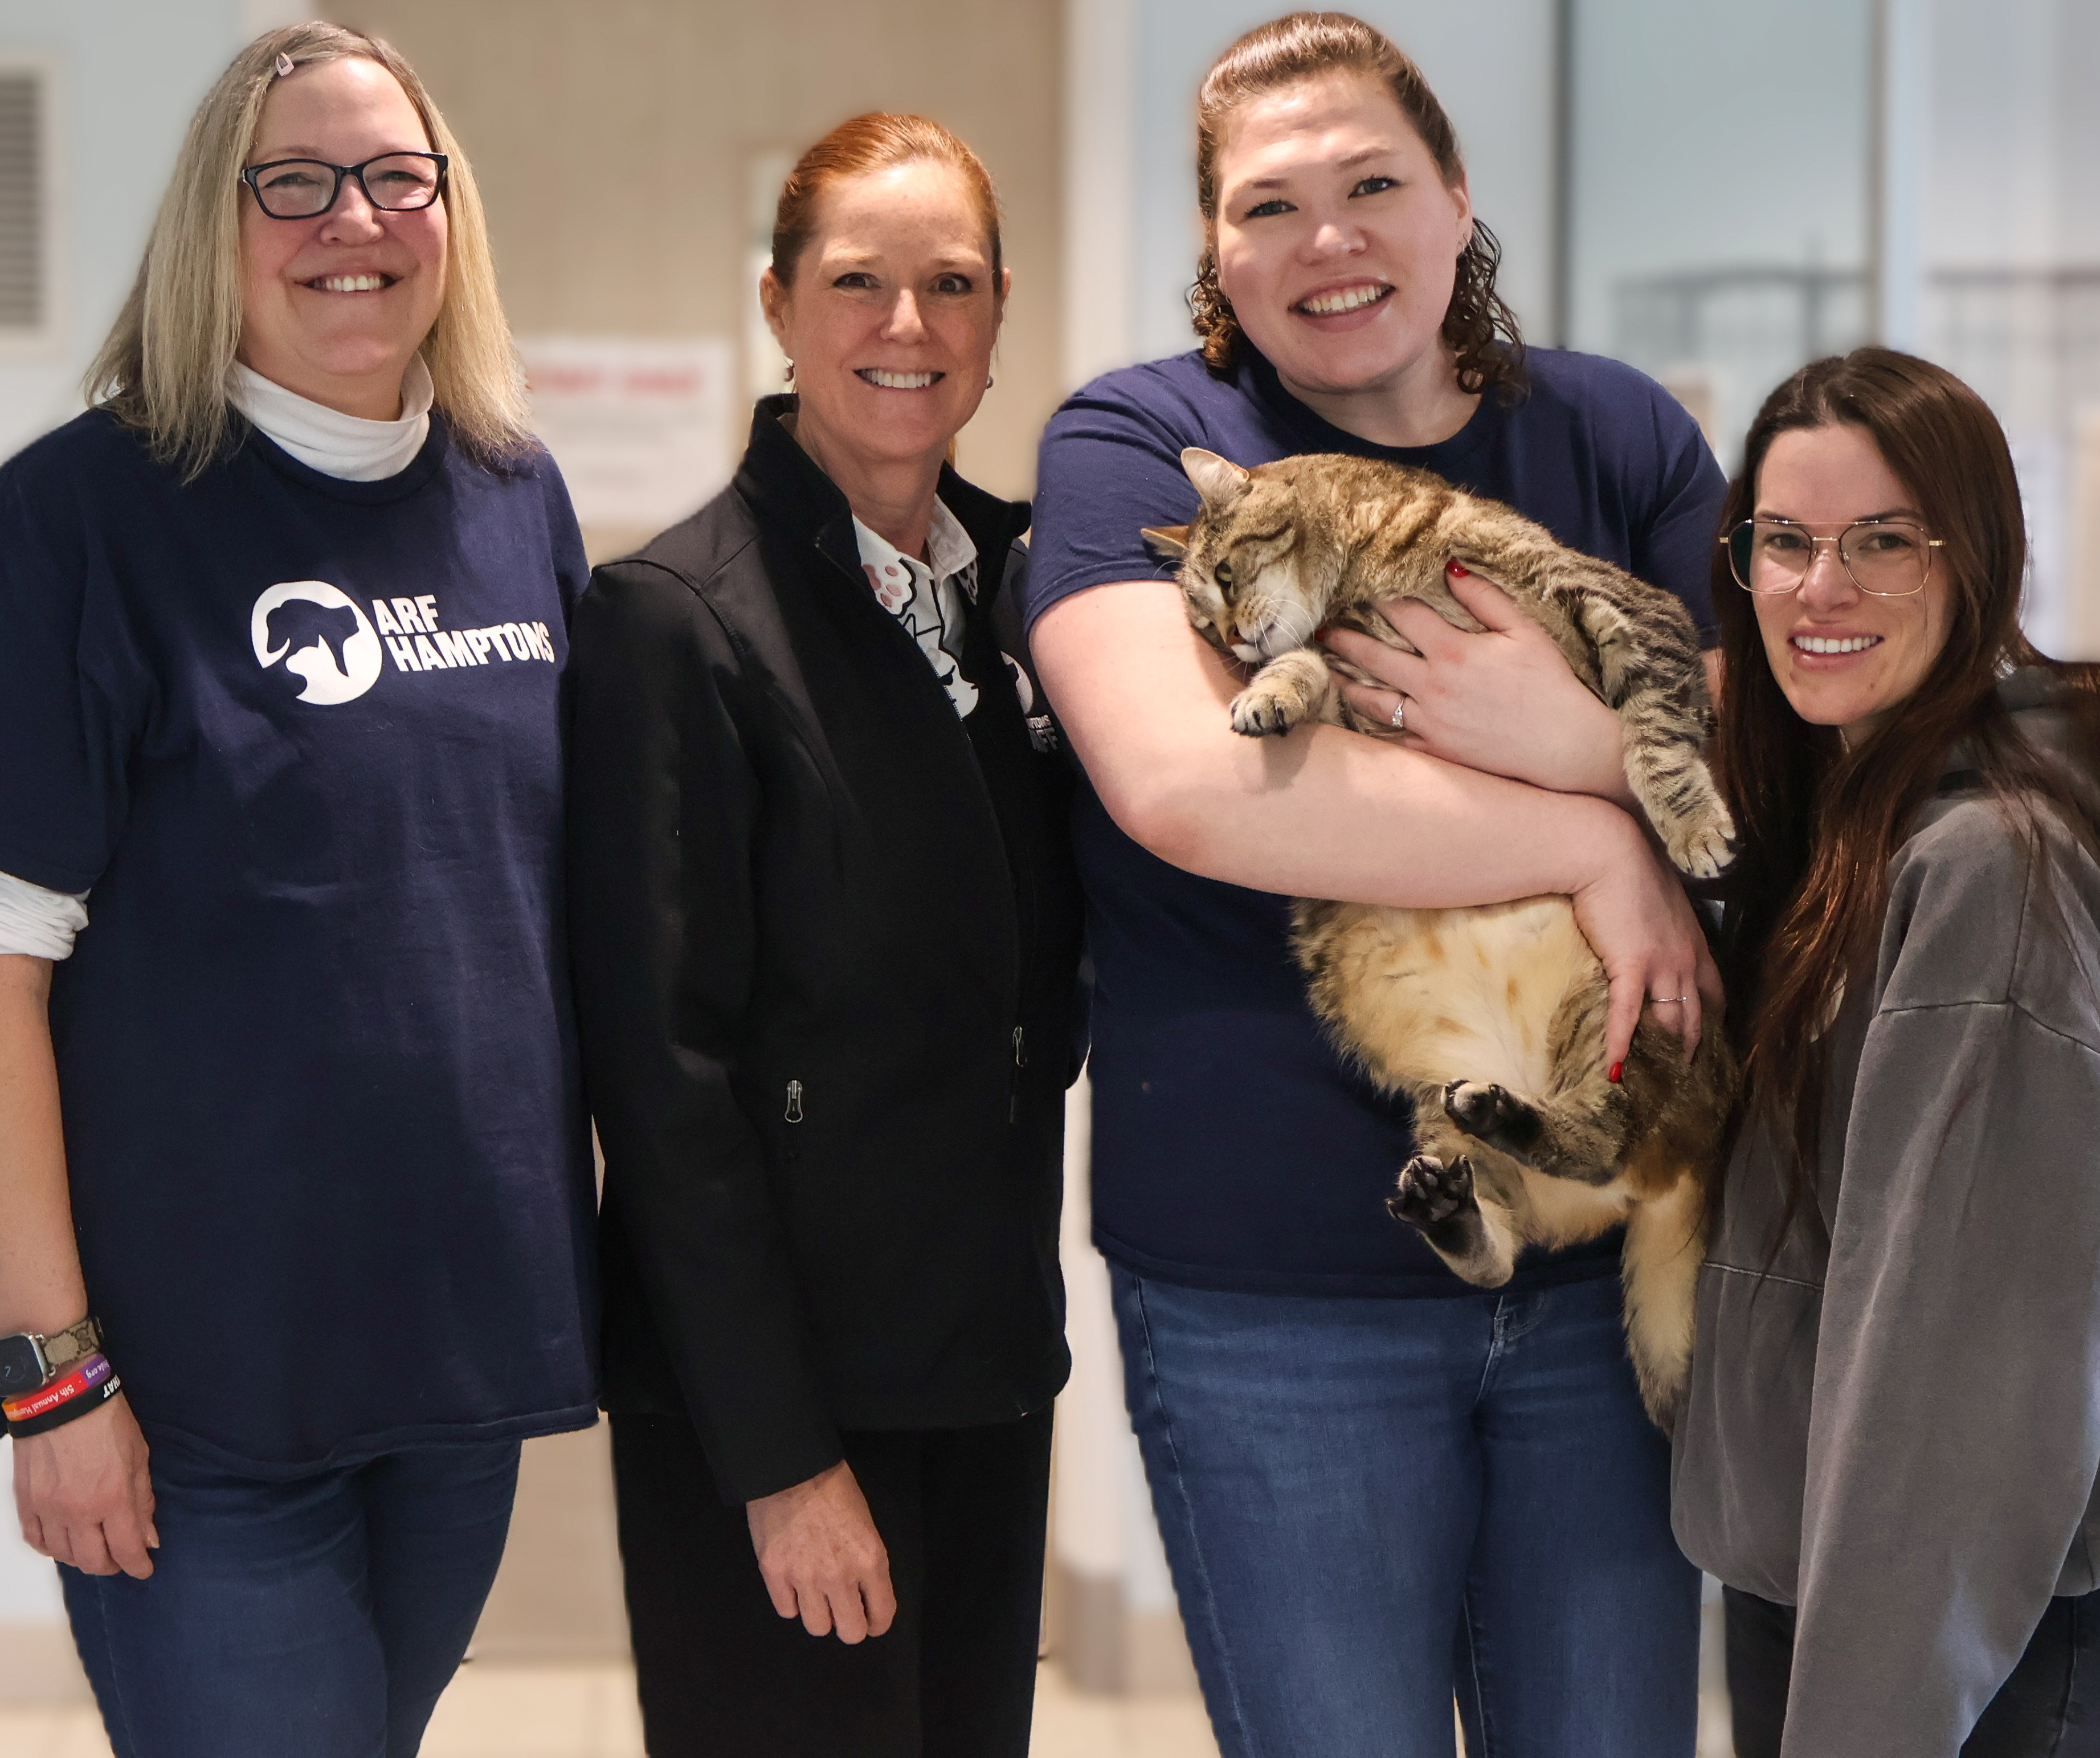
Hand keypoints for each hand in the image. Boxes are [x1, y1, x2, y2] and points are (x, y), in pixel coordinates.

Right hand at [14, 1392, 157, 1578]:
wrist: (62, 1400)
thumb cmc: (106, 1422)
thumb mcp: (139, 1457)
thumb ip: (143, 1501)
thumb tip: (148, 1537)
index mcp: (112, 1498)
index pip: (126, 1549)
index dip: (138, 1565)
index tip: (144, 1569)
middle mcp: (78, 1511)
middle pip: (93, 1561)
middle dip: (112, 1566)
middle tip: (121, 1560)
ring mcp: (48, 1509)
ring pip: (63, 1555)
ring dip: (82, 1559)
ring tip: (95, 1550)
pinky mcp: (25, 1503)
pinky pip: (35, 1540)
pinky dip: (50, 1548)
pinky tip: (63, 1543)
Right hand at [746, 1460, 894, 1642]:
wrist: (791, 1468)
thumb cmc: (834, 1489)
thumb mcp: (866, 1524)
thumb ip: (867, 1564)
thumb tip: (865, 1595)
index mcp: (870, 1559)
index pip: (882, 1615)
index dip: (877, 1622)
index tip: (871, 1620)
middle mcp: (839, 1576)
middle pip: (850, 1633)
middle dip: (851, 1626)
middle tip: (845, 1612)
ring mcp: (804, 1577)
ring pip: (817, 1627)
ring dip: (820, 1614)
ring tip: (817, 1595)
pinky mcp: (774, 1574)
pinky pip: (787, 1611)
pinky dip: (792, 1602)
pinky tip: (795, 1583)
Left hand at [1325, 567, 1634, 805]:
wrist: (1562, 746)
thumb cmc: (1549, 684)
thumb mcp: (1523, 632)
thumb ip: (1484, 598)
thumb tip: (1451, 567)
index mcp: (1453, 651)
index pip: (1403, 615)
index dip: (1378, 598)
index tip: (1357, 587)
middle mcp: (1432, 686)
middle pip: (1374, 657)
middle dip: (1344, 640)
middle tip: (1322, 630)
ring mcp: (1429, 721)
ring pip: (1373, 699)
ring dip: (1346, 682)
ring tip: (1329, 671)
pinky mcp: (1434, 749)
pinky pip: (1392, 736)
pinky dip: (1371, 725)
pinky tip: (1357, 715)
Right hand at [1566, 813, 1722, 1069]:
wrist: (1607, 851)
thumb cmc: (1627, 866)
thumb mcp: (1657, 897)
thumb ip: (1659, 922)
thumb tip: (1645, 933)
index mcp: (1695, 942)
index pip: (1713, 992)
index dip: (1710, 1020)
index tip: (1704, 1042)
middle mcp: (1688, 959)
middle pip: (1697, 1016)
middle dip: (1692, 1049)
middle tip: (1682, 1078)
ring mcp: (1663, 965)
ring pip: (1671, 1022)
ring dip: (1663, 1054)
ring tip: (1652, 1083)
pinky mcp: (1631, 966)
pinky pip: (1627, 1015)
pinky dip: (1621, 1045)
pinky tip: (1614, 1071)